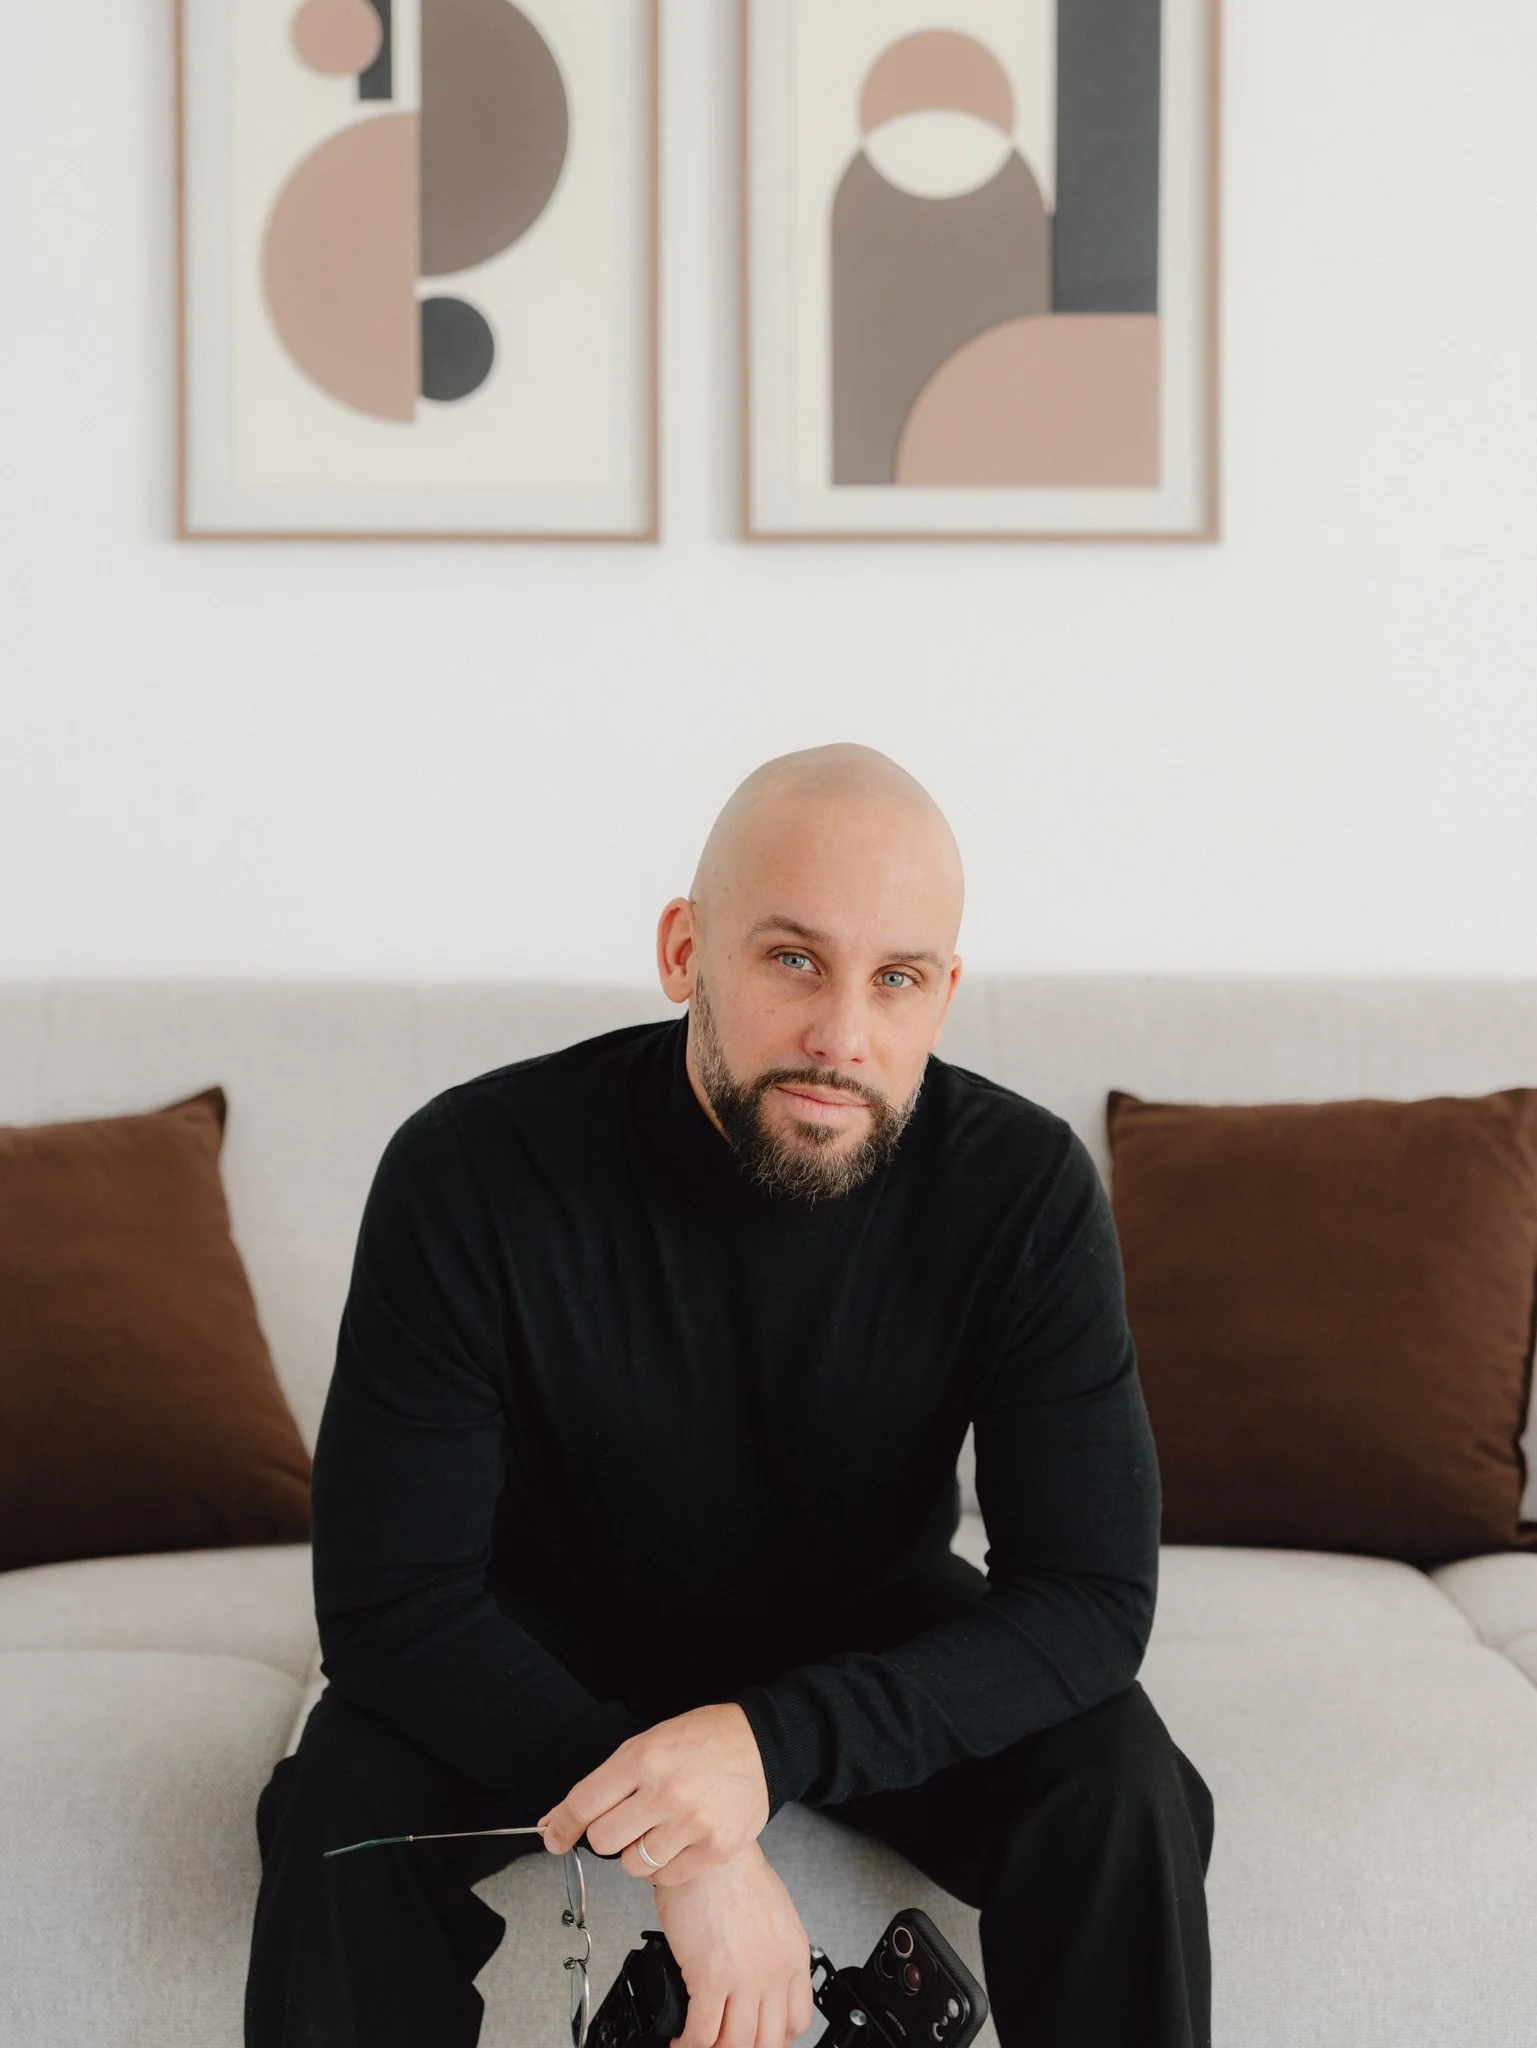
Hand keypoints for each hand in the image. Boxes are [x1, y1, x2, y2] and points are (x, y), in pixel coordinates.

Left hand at [538, 1703, 769, 1885]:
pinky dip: (665, 1866)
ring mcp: (692, 1822)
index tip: (553, 1837)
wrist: (761, 1744)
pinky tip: (680, 1840)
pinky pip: (666, 1877)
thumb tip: (556, 1822)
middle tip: (628, 1820)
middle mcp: (665, 1791)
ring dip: (638, 1852)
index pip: (584, 1803)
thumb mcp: (647, 1744)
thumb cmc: (700, 1741)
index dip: (562, 1825)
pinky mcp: (715, 1847)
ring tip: (659, 1828)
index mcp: (644, 1758)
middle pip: (604, 1841)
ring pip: (633, 1864)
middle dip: (608, 1834)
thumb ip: (604, 1783)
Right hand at [653, 1841, 814, 2047]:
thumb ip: (771, 1950)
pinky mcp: (712, 1976)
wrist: (709, 1850)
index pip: (796, 2021)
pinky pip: (702, 2032)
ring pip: (736, 2044)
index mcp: (793, 1955)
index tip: (754, 2037)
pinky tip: (681, 2038)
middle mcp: (775, 1971)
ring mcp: (746, 1977)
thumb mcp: (773, 1912)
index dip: (773, 2038)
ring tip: (698, 2043)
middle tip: (723, 2044)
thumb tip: (757, 1979)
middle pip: (767, 2042)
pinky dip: (689, 2042)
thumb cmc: (732, 1871)